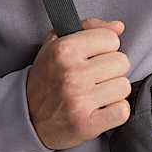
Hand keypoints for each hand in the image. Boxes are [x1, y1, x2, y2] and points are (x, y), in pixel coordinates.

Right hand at [26, 17, 130, 149]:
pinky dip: (115, 111)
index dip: (105, 48)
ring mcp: (80, 100)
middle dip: (111, 69)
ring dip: (114, 91)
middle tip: (94, 77)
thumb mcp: (57, 44)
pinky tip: (100, 109)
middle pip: (122, 62)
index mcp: (64, 50)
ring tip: (96, 94)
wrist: (27, 117)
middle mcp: (72, 74)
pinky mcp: (87, 124)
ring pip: (124, 86)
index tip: (94, 57)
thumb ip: (89, 28)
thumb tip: (118, 26)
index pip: (111, 39)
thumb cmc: (46, 79)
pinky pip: (122, 111)